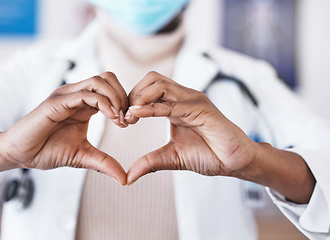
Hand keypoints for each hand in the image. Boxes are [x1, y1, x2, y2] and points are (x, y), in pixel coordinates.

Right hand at [0, 72, 128, 184]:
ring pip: (99, 81)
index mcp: (83, 104)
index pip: (111, 89)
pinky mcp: (57, 102)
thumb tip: (125, 178)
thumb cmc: (47, 150)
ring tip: (120, 119)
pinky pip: (85, 94)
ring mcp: (66, 96)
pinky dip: (103, 103)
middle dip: (124, 96)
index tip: (129, 122)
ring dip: (116, 98)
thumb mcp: (83, 156)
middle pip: (108, 78)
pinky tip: (111, 117)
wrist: (20, 154)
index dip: (125, 103)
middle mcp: (76, 95)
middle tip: (128, 118)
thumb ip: (104, 163)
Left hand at [125, 72, 258, 184]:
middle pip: (151, 79)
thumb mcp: (171, 158)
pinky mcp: (202, 109)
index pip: (148, 88)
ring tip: (129, 117)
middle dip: (133, 94)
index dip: (132, 101)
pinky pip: (172, 104)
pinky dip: (152, 108)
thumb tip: (127, 177)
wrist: (235, 162)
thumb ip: (150, 162)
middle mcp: (184, 97)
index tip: (122, 120)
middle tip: (124, 117)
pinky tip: (138, 114)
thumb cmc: (208, 155)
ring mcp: (193, 100)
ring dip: (139, 98)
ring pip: (159, 84)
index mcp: (176, 104)